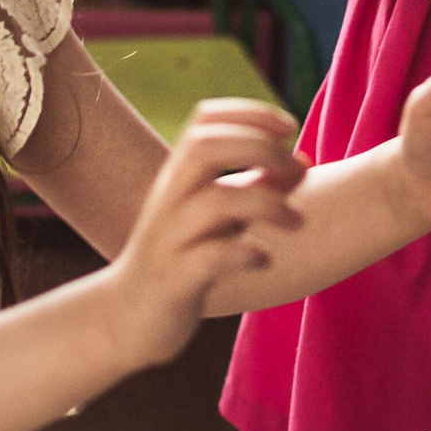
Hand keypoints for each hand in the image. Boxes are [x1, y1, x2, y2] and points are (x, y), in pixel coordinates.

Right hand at [99, 100, 304, 370]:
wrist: (126, 318)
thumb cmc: (182, 258)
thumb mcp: (221, 217)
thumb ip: (259, 187)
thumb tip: (304, 160)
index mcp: (180, 176)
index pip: (206, 119)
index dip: (249, 113)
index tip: (289, 127)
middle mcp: (170, 198)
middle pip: (206, 146)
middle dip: (258, 147)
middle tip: (297, 168)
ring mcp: (169, 238)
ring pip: (215, 201)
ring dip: (267, 204)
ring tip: (297, 222)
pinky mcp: (174, 279)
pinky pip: (210, 256)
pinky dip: (244, 252)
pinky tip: (264, 259)